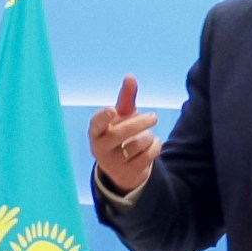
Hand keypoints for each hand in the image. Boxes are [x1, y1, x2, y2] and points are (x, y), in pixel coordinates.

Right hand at [87, 75, 161, 195]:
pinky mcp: (127, 174)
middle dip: (140, 123)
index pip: (96, 124)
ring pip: (136, 145)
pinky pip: (147, 157)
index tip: (112, 109)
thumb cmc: (120, 134)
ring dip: (148, 137)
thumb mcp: (122, 117)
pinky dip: (155, 147)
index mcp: (96, 132)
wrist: (123, 168)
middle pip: (120, 134)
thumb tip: (130, 76)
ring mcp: (113, 164)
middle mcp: (100, 148)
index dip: (103, 117)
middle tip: (154, 117)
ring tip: (148, 136)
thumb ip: (125, 98)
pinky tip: (154, 144)